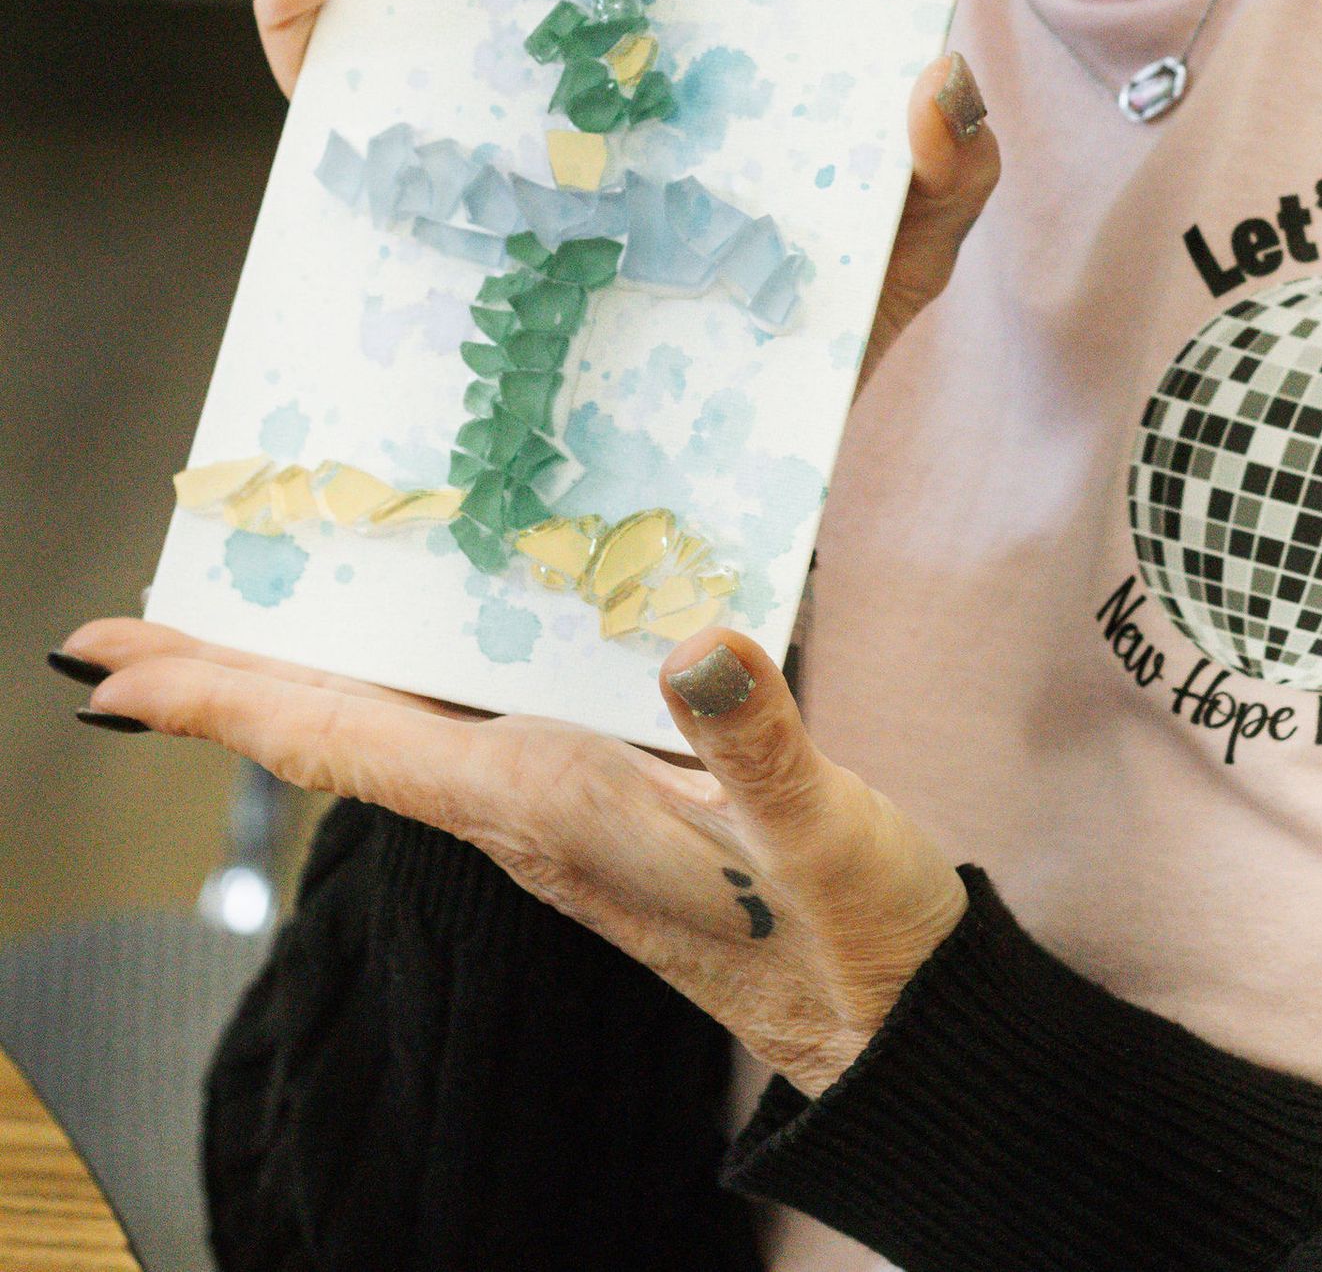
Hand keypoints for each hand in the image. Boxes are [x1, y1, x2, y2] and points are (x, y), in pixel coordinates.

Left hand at [59, 617, 968, 1096]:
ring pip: (384, 731)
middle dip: (220, 682)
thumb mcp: (820, 836)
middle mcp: (519, 808)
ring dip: (291, 680)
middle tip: (110, 633)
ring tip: (221, 628)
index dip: (226, 696)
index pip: (347, 739)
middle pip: (334, 732)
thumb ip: (759, 745)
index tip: (109, 666)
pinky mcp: (586, 804)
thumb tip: (695, 643)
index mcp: (544, 803)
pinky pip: (447, 729)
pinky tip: (397, 654)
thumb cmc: (849, 934)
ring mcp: (546, 810)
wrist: (879, 1027)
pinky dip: (387, 683)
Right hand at [255, 0, 997, 385]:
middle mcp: (581, 39)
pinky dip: (306, 9)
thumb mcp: (902, 254)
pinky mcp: (391, 180)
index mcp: (700, 31)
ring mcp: (479, 97)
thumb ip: (947, 174)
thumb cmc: (800, 343)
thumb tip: (932, 82)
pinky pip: (329, 82)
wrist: (692, 488)